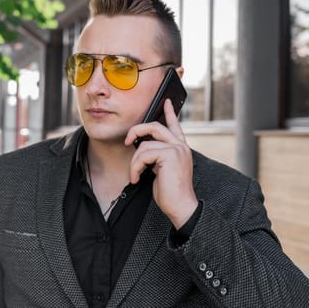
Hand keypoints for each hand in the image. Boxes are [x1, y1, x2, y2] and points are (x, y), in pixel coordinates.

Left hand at [125, 99, 198, 228]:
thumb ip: (157, 157)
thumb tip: (142, 149)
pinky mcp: (170, 155)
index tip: (166, 102)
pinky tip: (137, 178)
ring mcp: (176, 149)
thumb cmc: (170, 192)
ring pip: (144, 145)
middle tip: (127, 141)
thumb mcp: (162, 170)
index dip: (169, 113)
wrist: (181, 206)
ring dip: (134, 163)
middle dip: (136, 130)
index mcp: (181, 148)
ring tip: (135, 176)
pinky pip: (143, 154)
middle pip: (154, 126)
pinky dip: (136, 167)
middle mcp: (181, 146)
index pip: (175, 126)